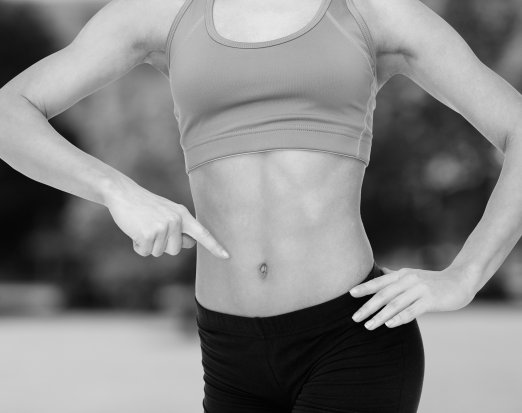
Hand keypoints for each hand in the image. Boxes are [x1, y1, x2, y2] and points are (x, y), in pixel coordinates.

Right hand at [104, 180, 229, 258]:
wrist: (124, 194)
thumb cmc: (146, 205)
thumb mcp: (168, 211)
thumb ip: (180, 227)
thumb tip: (191, 244)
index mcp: (183, 215)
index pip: (202, 233)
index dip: (215, 246)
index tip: (227, 257)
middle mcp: (176, 220)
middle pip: (175, 250)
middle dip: (162, 245)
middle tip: (151, 227)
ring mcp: (162, 227)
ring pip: (159, 253)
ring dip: (148, 244)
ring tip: (142, 226)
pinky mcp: (147, 234)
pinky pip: (145, 252)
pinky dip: (137, 246)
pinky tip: (134, 231)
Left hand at [349, 266, 474, 329]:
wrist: (461, 281)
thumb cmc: (433, 281)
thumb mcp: (412, 275)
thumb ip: (396, 275)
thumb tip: (381, 271)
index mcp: (402, 274)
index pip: (379, 282)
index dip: (364, 288)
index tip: (350, 294)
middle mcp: (408, 280)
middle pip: (383, 294)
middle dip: (367, 307)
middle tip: (354, 318)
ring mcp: (420, 289)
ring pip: (395, 304)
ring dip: (380, 316)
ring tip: (368, 326)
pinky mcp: (431, 300)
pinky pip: (412, 310)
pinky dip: (399, 317)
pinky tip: (389, 324)